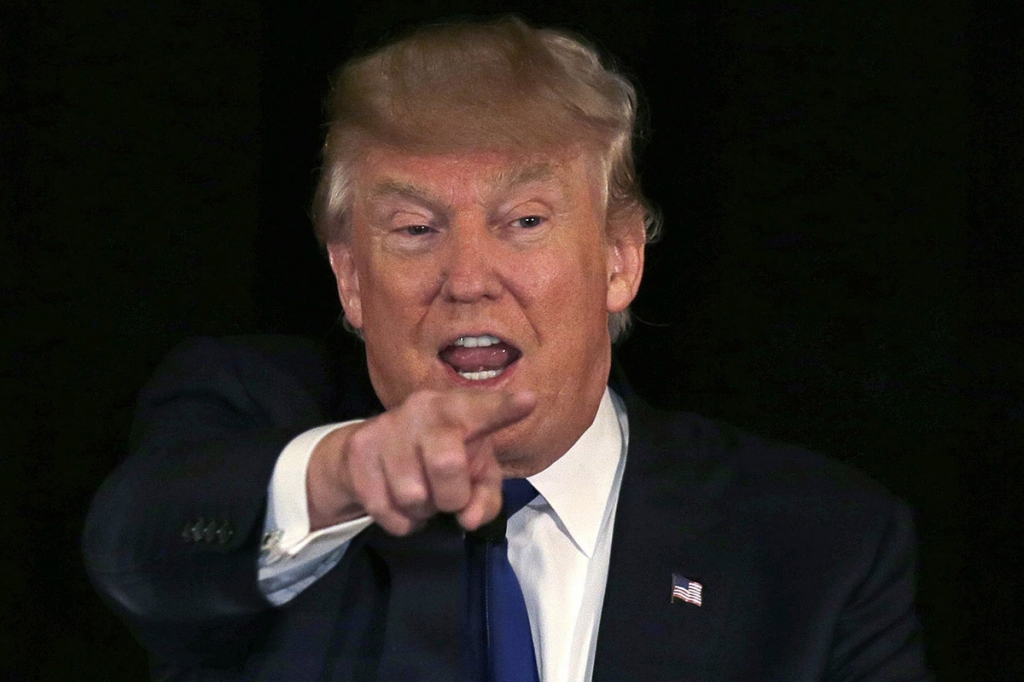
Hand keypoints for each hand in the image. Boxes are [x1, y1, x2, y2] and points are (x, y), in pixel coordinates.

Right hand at [307, 389, 535, 534]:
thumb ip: (485, 498)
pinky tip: (397, 502)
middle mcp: (422, 409)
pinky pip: (386, 510)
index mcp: (458, 408)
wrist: (367, 455)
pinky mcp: (359, 452)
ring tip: (420, 495)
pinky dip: (399, 521)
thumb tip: (469, 519)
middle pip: (447, 465)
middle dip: (451, 496)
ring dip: (421, 511)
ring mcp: (387, 427)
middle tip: (448, 498)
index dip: (504, 408)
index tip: (528, 401)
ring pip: (412, 496)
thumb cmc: (437, 458)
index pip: (483, 408)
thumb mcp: (473, 475)